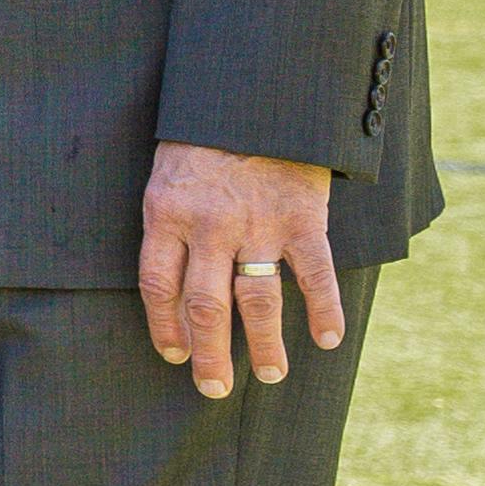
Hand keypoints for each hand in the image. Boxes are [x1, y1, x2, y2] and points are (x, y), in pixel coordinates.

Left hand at [140, 139, 348, 401]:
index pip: (158, 286)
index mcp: (166, 215)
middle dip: (210, 354)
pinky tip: (326, 339)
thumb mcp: (168, 174)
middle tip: (215, 389)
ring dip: (264, 344)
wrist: (255, 96)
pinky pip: (313, 273)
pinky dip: (324, 309)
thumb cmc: (205, 137)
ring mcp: (257, 224)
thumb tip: (172, 285)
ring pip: (258, 300)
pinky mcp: (301, 217)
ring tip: (271, 374)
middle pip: (205, 306)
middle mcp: (209, 227)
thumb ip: (171, 225)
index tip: (174, 355)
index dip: (165, 327)